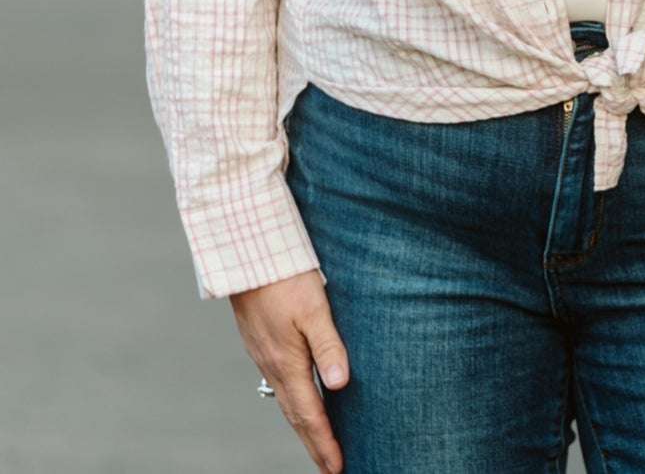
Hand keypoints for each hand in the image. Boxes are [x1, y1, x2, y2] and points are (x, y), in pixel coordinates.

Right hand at [231, 270, 349, 473]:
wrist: (245, 252)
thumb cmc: (285, 275)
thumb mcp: (314, 307)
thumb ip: (328, 345)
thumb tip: (340, 384)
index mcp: (287, 361)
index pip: (310, 413)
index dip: (324, 442)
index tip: (338, 467)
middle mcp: (272, 364)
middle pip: (295, 415)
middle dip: (313, 444)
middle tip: (329, 470)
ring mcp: (262, 353)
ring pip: (285, 400)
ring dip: (302, 426)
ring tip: (316, 444)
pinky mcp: (258, 341)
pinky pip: (278, 383)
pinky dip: (292, 402)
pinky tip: (297, 399)